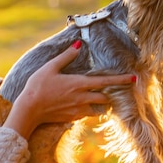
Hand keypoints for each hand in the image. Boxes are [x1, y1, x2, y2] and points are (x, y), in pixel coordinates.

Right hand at [4, 41, 135, 138]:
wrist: (29, 110)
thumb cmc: (37, 86)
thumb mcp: (50, 67)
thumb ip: (66, 56)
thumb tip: (78, 45)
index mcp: (79, 84)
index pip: (106, 81)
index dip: (121, 80)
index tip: (134, 78)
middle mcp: (82, 98)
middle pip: (106, 97)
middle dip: (110, 93)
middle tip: (111, 89)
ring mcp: (78, 109)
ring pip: (98, 107)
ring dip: (100, 102)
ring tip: (95, 96)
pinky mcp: (73, 118)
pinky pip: (87, 113)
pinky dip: (88, 109)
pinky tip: (79, 104)